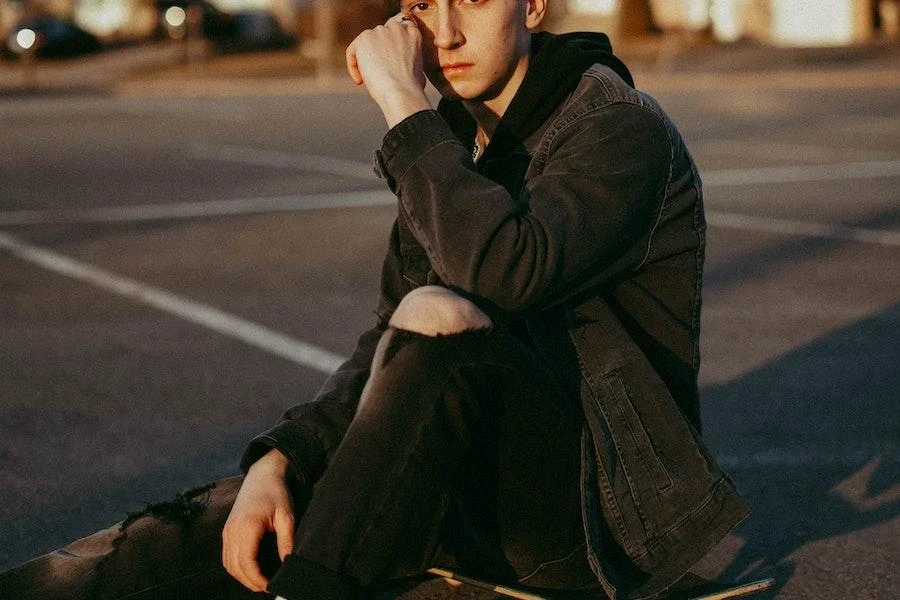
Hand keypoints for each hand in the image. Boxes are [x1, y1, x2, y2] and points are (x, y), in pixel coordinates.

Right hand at [222, 449, 294, 591]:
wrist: (262, 474)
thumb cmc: (276, 493)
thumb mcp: (286, 516)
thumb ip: (286, 541)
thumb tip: (287, 563)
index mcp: (247, 527)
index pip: (247, 563)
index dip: (257, 579)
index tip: (271, 586)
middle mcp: (232, 531)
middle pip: (235, 567)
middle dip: (250, 581)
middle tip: (267, 587)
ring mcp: (227, 531)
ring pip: (229, 564)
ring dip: (242, 576)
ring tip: (260, 581)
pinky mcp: (227, 530)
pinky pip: (227, 556)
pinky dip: (236, 567)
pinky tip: (250, 570)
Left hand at [346, 14, 431, 127]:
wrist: (402, 92)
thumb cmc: (411, 89)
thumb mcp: (418, 70)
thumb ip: (407, 59)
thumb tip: (400, 64)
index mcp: (413, 33)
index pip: (397, 28)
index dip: (389, 43)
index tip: (386, 59)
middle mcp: (396, 28)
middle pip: (379, 36)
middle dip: (376, 52)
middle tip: (376, 73)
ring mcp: (380, 31)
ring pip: (365, 45)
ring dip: (365, 61)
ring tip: (369, 80)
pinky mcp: (364, 38)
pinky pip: (352, 51)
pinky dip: (353, 66)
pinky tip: (361, 81)